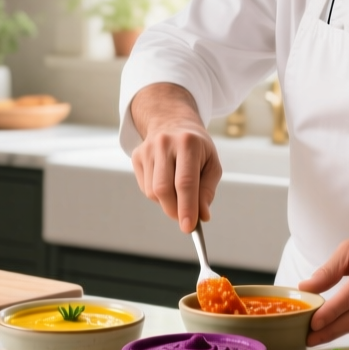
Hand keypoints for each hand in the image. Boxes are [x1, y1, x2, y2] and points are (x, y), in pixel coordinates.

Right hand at [129, 84, 221, 232]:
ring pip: (152, 192)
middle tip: (186, 219)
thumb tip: (203, 215)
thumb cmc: (197, 147)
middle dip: (175, 210)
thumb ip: (208, 190)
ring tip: (179, 193)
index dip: (187, 207)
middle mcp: (164, 144)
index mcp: (188, 143)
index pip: (185, 182)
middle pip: (164, 189)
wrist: (172, 121)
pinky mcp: (137, 156)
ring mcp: (147, 149)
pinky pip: (145, 187)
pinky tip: (167, 182)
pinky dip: (158, 195)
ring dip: (167, 203)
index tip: (189, 227)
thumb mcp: (211, 163)